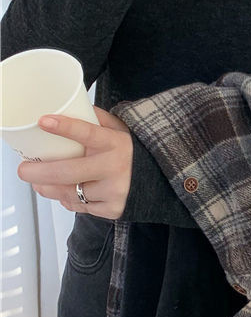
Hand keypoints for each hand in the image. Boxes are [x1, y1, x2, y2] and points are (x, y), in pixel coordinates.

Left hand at [16, 107, 133, 219]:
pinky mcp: (113, 209)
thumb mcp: (123, 131)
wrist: (161, 180)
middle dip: (40, 172)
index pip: (89, 133)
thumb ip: (99, 120)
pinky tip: (65, 194)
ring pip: (70, 193)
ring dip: (49, 189)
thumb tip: (69, 107)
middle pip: (68, 172)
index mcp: (117, 143)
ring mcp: (115, 190)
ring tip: (39, 184)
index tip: (44, 121)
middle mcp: (116, 167)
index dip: (66, 127)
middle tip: (23, 170)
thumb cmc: (135, 152)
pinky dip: (70, 201)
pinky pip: (81, 206)